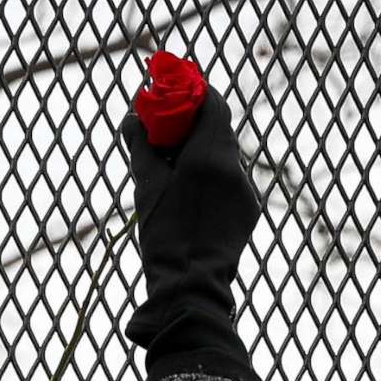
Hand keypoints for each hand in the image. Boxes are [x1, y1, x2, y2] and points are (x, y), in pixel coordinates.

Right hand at [121, 89, 262, 380]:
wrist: (190, 287)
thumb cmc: (164, 235)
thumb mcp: (146, 186)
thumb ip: (141, 145)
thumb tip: (132, 118)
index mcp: (211, 156)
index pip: (214, 104)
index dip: (194, 92)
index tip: (174, 93)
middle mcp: (235, 169)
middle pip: (219, 129)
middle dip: (193, 124)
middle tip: (165, 130)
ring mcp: (245, 190)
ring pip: (224, 156)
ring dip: (201, 151)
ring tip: (172, 167)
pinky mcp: (249, 210)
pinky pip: (230, 181)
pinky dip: (211, 177)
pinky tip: (189, 194)